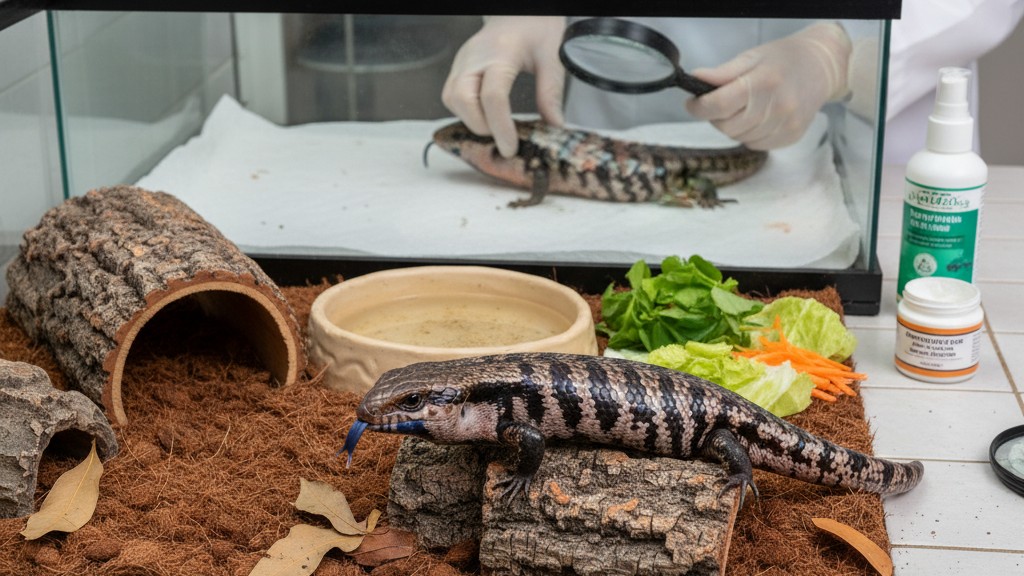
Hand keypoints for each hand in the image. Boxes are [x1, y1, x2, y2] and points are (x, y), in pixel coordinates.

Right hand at [441, 16, 566, 156]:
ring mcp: (462, 61)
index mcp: (500, 52)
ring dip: (471, 120)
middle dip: (481, 126)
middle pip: (462, 100)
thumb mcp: (552, 56)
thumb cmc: (535, 27)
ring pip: (452, 100)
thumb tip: (554, 125)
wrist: (519, 12)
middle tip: (503, 136)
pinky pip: (451, 96)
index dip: (500, 128)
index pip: (493, 96)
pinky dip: (466, 112)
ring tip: (495, 126)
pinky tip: (485, 114)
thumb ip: (551, 92)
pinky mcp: (457, 67)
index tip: (511, 147)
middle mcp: (474, 57)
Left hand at [685, 22, 851, 149]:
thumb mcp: (751, 58)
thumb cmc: (782, 60)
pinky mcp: (790, 137)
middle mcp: (777, 107)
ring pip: (739, 138)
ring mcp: (786, 125)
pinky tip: (759, 117)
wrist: (821, 68)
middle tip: (723, 102)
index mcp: (763, 82)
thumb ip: (722, 73)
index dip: (700, 107)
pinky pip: (755, 145)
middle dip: (717, 117)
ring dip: (734, 126)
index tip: (693, 103)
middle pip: (727, 126)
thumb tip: (695, 79)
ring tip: (746, 107)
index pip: (720, 104)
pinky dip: (749, 134)